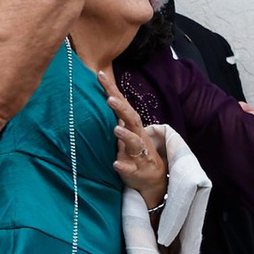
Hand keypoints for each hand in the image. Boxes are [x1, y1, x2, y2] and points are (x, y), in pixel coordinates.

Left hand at [108, 88, 168, 202]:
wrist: (153, 178)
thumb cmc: (136, 151)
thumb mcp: (127, 132)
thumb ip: (116, 117)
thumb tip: (101, 97)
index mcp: (133, 126)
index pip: (123, 104)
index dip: (112, 90)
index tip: (100, 75)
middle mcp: (138, 137)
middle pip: (132, 120)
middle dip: (121, 109)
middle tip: (109, 99)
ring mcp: (139, 154)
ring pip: (135, 143)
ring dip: (126, 136)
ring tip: (116, 130)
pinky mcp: (137, 171)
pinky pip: (131, 169)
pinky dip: (123, 167)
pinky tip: (115, 164)